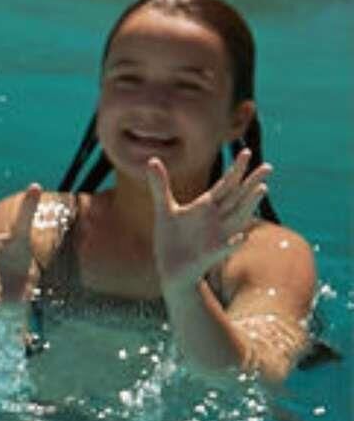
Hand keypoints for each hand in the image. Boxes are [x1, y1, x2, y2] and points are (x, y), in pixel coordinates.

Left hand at [147, 149, 270, 293]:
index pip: (224, 184)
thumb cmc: (171, 238)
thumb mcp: (164, 209)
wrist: (171, 268)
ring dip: (249, 204)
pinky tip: (241, 237)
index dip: (235, 169)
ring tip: (263, 189)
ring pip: (237, 217)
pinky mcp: (211, 253)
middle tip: (268, 166)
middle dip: (251, 182)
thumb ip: (160, 185)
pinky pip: (225, 247)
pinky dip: (233, 243)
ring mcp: (217, 235)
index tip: (246, 151)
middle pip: (237, 197)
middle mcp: (217, 218)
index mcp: (206, 206)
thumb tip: (152, 159)